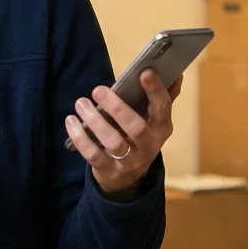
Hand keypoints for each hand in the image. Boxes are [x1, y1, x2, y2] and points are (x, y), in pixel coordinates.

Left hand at [64, 71, 181, 195]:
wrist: (128, 177)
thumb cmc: (139, 137)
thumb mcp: (153, 120)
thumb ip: (162, 97)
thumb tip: (177, 74)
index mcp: (161, 128)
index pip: (163, 108)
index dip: (155, 90)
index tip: (144, 72)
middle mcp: (149, 146)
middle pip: (136, 128)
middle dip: (117, 108)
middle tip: (98, 89)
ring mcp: (129, 161)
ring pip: (113, 142)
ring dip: (95, 121)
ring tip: (81, 103)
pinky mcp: (109, 170)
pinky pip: (93, 155)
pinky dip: (80, 138)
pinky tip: (71, 121)